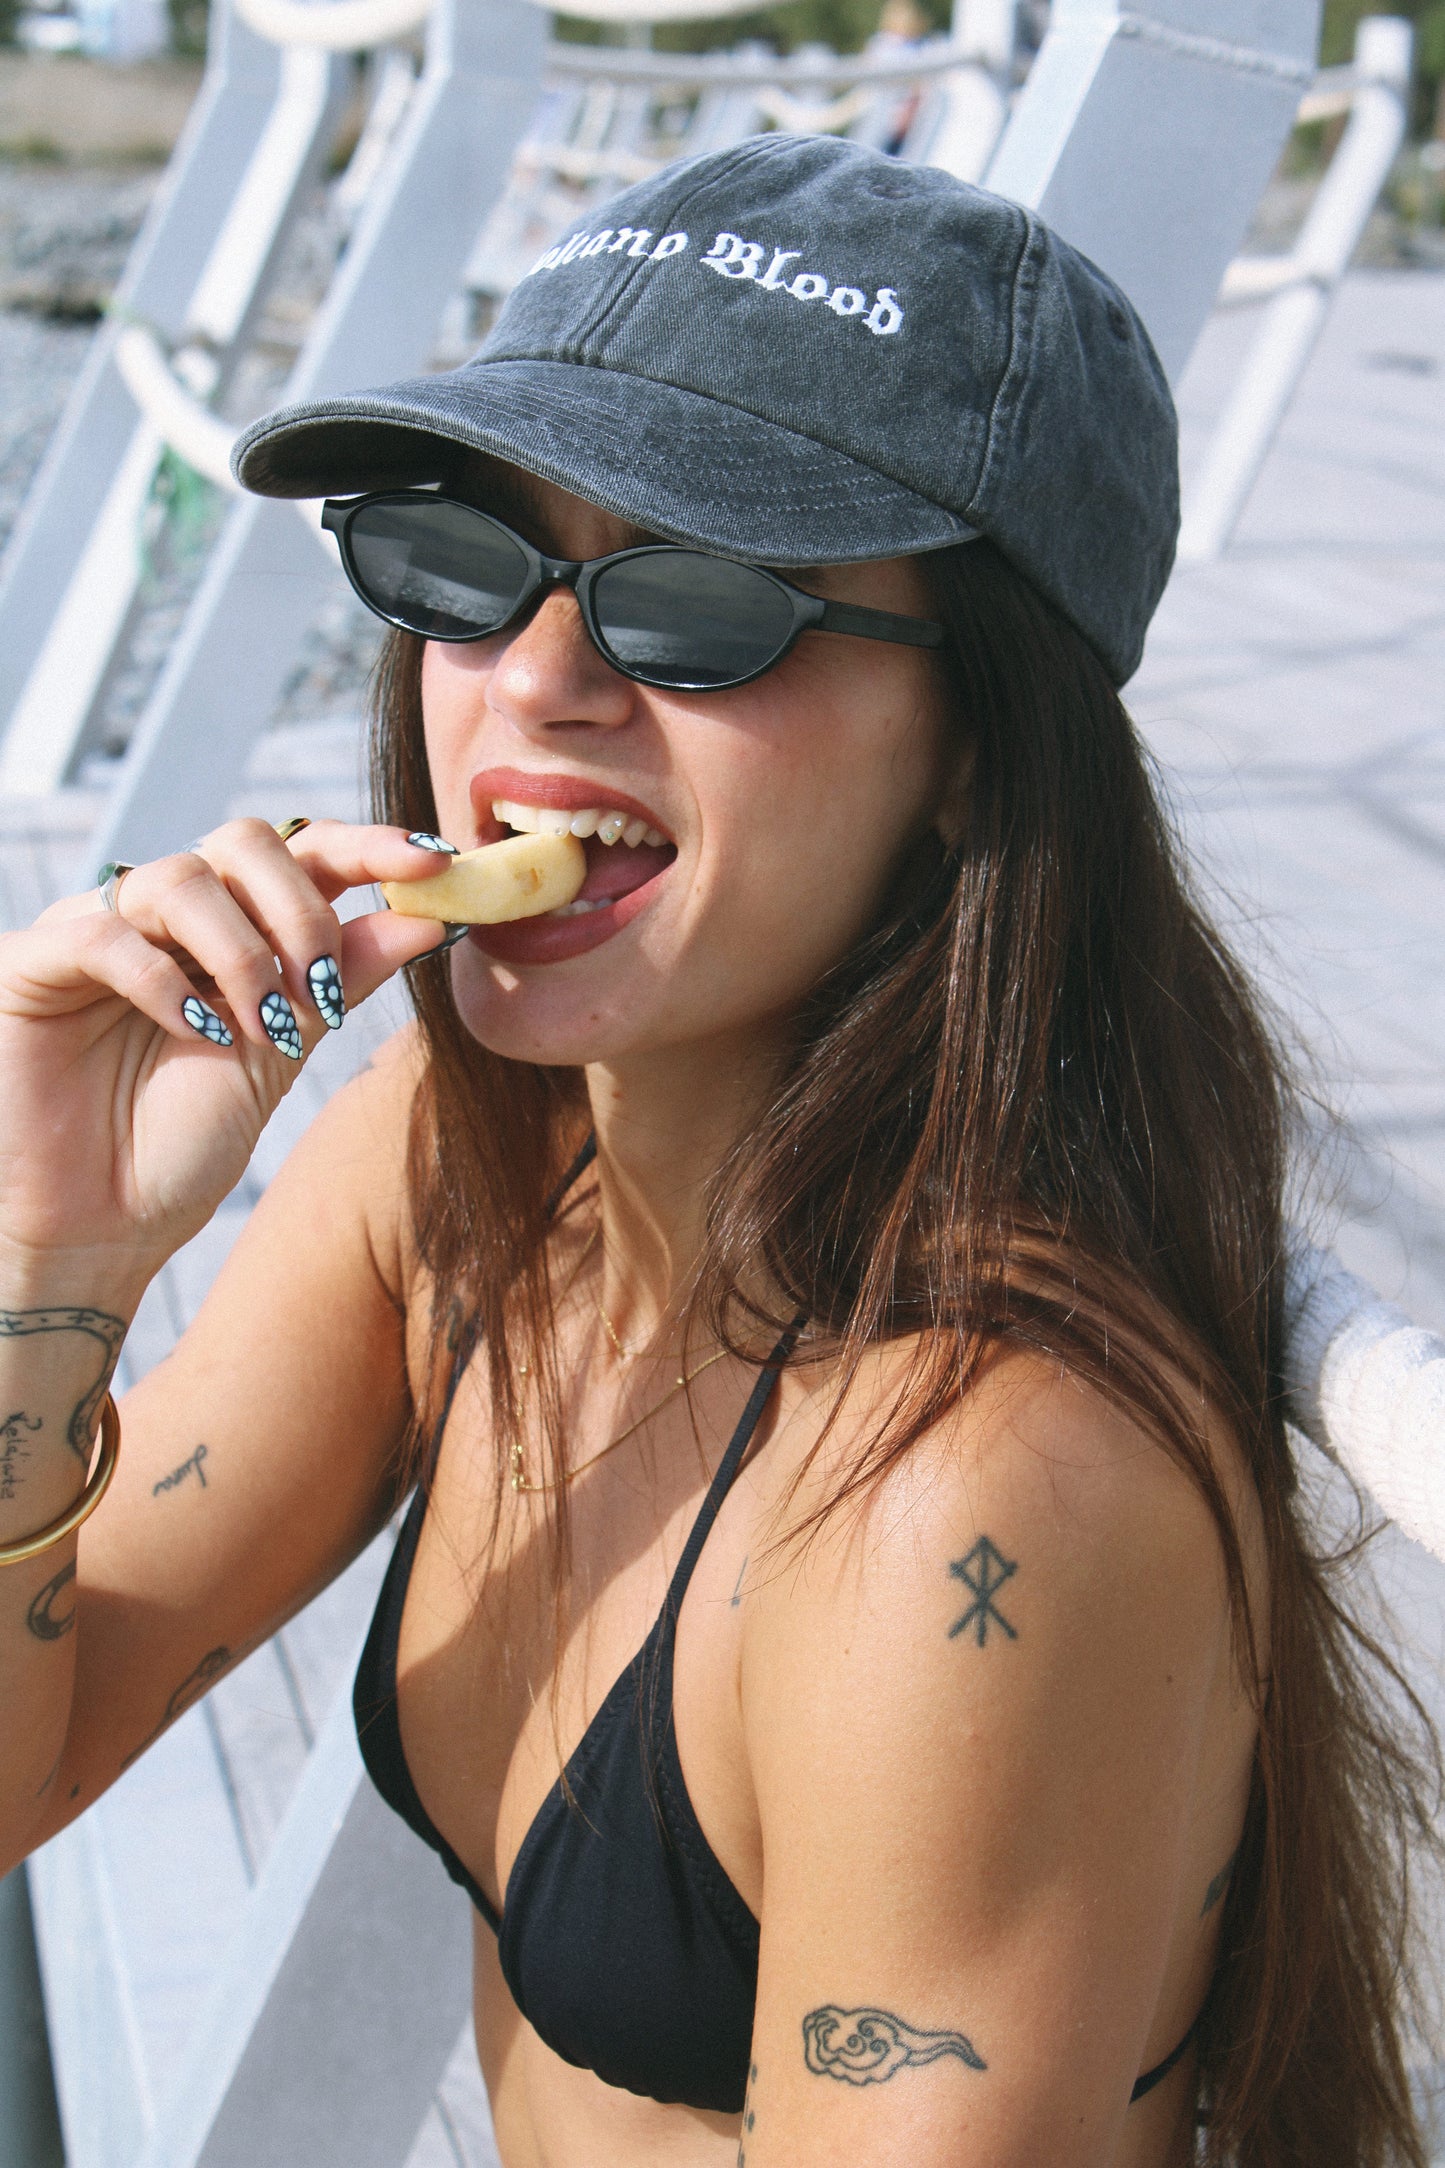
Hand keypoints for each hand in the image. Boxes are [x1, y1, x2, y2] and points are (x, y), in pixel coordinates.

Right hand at [0, 820, 457, 1287]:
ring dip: (242, 952)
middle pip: (243, 841)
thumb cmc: (184, 1144)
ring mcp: (96, 931)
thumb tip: (430, 917)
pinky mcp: (33, 963)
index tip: (432, 862)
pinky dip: (164, 980)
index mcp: (233, 928)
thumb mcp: (285, 1052)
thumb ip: (344, 978)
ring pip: (180, 878)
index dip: (368, 846)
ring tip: (262, 1028)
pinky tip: (195, 1030)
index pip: (303, 852)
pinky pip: (104, 934)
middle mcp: (165, 917)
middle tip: (322, 990)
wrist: (104, 1228)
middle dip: (301, 910)